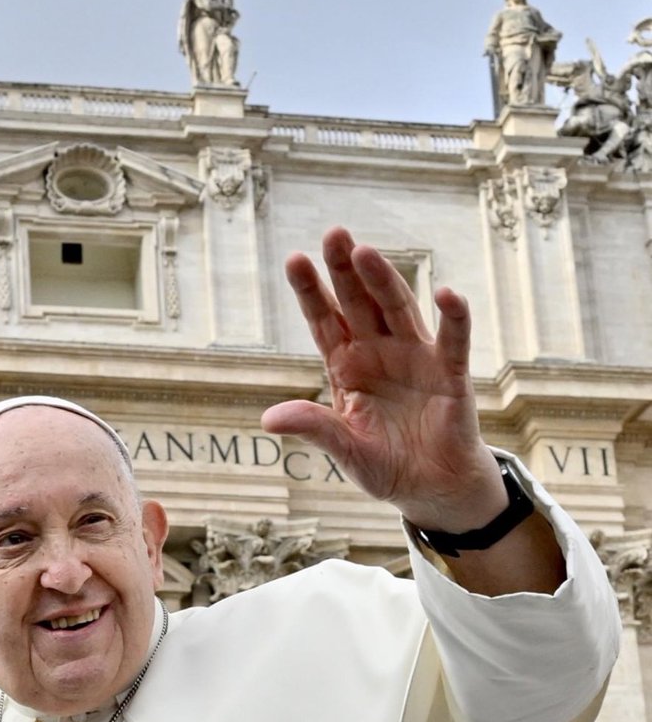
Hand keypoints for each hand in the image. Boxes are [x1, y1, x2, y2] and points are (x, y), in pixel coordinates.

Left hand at [261, 227, 506, 531]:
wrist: (432, 488)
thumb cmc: (386, 464)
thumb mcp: (344, 451)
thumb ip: (314, 429)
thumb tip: (269, 419)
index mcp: (347, 366)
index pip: (324, 321)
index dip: (311, 292)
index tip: (294, 260)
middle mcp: (379, 352)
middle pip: (359, 303)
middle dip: (345, 270)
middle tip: (333, 233)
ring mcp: (415, 358)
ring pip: (398, 310)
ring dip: (384, 281)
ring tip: (366, 253)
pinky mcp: (450, 374)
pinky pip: (452, 340)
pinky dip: (453, 317)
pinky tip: (446, 292)